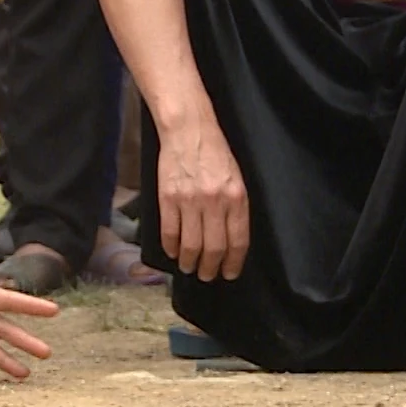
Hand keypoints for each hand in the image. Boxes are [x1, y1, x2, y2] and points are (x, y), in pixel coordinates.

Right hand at [156, 114, 249, 281]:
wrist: (189, 130)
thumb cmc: (215, 153)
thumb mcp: (236, 179)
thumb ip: (235, 208)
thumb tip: (230, 240)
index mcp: (236, 198)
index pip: (237, 241)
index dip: (233, 263)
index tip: (229, 273)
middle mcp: (214, 202)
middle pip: (213, 248)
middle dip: (211, 268)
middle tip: (208, 276)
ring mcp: (189, 201)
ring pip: (191, 245)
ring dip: (190, 262)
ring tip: (189, 268)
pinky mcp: (168, 198)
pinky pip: (170, 232)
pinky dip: (171, 247)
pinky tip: (173, 252)